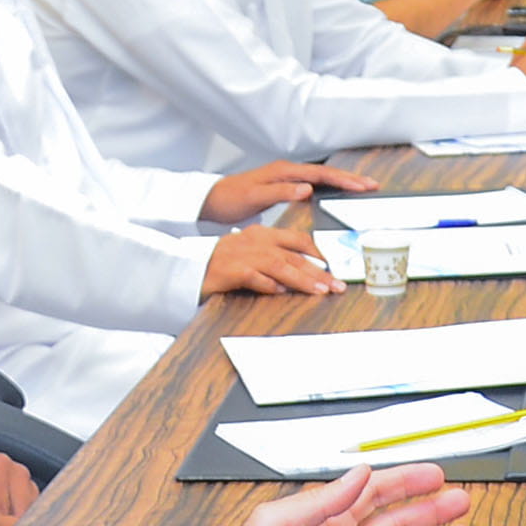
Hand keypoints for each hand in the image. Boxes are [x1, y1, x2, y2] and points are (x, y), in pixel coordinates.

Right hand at [202, 229, 338, 300]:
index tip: (334, 267)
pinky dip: (269, 285)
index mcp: (262, 234)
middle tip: (338, 285)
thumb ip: (273, 260)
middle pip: (294, 255)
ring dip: (303, 279)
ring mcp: (243, 255)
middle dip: (319, 271)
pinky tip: (281, 291)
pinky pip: (255, 278)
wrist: (187, 267)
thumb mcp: (249, 254)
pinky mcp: (230, 271)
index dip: (319, 253)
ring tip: (320, 291)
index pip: (297, 239)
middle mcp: (255, 241)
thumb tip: (298, 274)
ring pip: (280, 266)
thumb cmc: (220, 264)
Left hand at [205, 160, 372, 222]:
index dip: (343, 180)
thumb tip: (308, 188)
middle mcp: (287, 172)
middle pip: (325, 173)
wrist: (211, 200)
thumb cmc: (230, 198)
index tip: (362, 186)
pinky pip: (314, 185)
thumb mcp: (254, 197)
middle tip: (373, 185)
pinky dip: (329, 189)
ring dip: (342, 183)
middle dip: (350, 179)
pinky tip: (336, 195)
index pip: (320, 174)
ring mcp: (286, 178)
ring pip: (321, 178)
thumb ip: (281, 192)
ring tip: (362, 188)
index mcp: (283, 171)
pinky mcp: (284, 187)